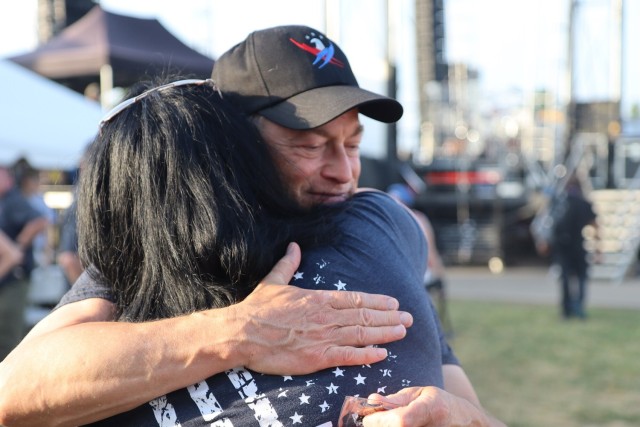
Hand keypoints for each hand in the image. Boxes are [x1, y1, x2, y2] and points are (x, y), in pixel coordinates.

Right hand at [225, 242, 413, 374]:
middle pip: (364, 315)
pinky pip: (348, 356)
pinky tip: (383, 353)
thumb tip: (294, 245)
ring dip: (385, 332)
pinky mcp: (317, 357)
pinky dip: (367, 354)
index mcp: (317, 298)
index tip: (394, 303)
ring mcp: (323, 337)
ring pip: (362, 333)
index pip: (355, 298)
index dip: (377, 301)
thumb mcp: (273, 281)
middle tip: (409, 318)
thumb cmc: (257, 309)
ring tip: (403, 331)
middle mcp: (326, 316)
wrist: (242, 333)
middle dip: (389, 317)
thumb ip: (288, 264)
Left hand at [362, 387, 506, 426]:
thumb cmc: (440, 404)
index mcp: (432, 409)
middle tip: (375, 420)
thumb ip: (396, 399)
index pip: (400, 421)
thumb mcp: (420, 394)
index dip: (379, 420)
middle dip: (379, 426)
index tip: (368, 417)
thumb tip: (371, 400)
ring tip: (387, 422)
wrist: (464, 422)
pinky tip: (395, 426)